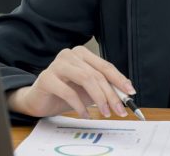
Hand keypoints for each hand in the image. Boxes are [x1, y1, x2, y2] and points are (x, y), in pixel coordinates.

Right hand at [7, 46, 134, 118]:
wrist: (39, 100)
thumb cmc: (65, 92)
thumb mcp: (89, 90)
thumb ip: (105, 87)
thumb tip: (126, 90)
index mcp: (81, 54)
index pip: (105, 66)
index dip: (119, 79)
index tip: (130, 92)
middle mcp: (69, 55)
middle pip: (96, 74)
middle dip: (111, 94)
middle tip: (120, 109)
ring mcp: (56, 64)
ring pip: (85, 79)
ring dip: (99, 98)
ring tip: (105, 112)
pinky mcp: (46, 77)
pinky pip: (68, 91)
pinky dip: (80, 106)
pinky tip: (85, 114)